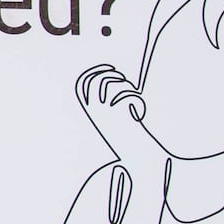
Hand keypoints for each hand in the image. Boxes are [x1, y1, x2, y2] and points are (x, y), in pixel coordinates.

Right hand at [75, 64, 166, 185]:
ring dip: (127, 87)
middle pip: (98, 80)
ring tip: (135, 98)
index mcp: (90, 111)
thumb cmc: (129, 136)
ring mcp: (105, 112)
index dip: (95, 71)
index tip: (111, 69)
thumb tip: (117, 78)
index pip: (83, 84)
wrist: (137, 155)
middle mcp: (94, 111)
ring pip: (114, 85)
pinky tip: (140, 111)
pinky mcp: (118, 114)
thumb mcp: (115, 118)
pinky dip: (137, 100)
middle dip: (113, 75)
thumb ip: (111, 100)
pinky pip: (127, 95)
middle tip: (125, 82)